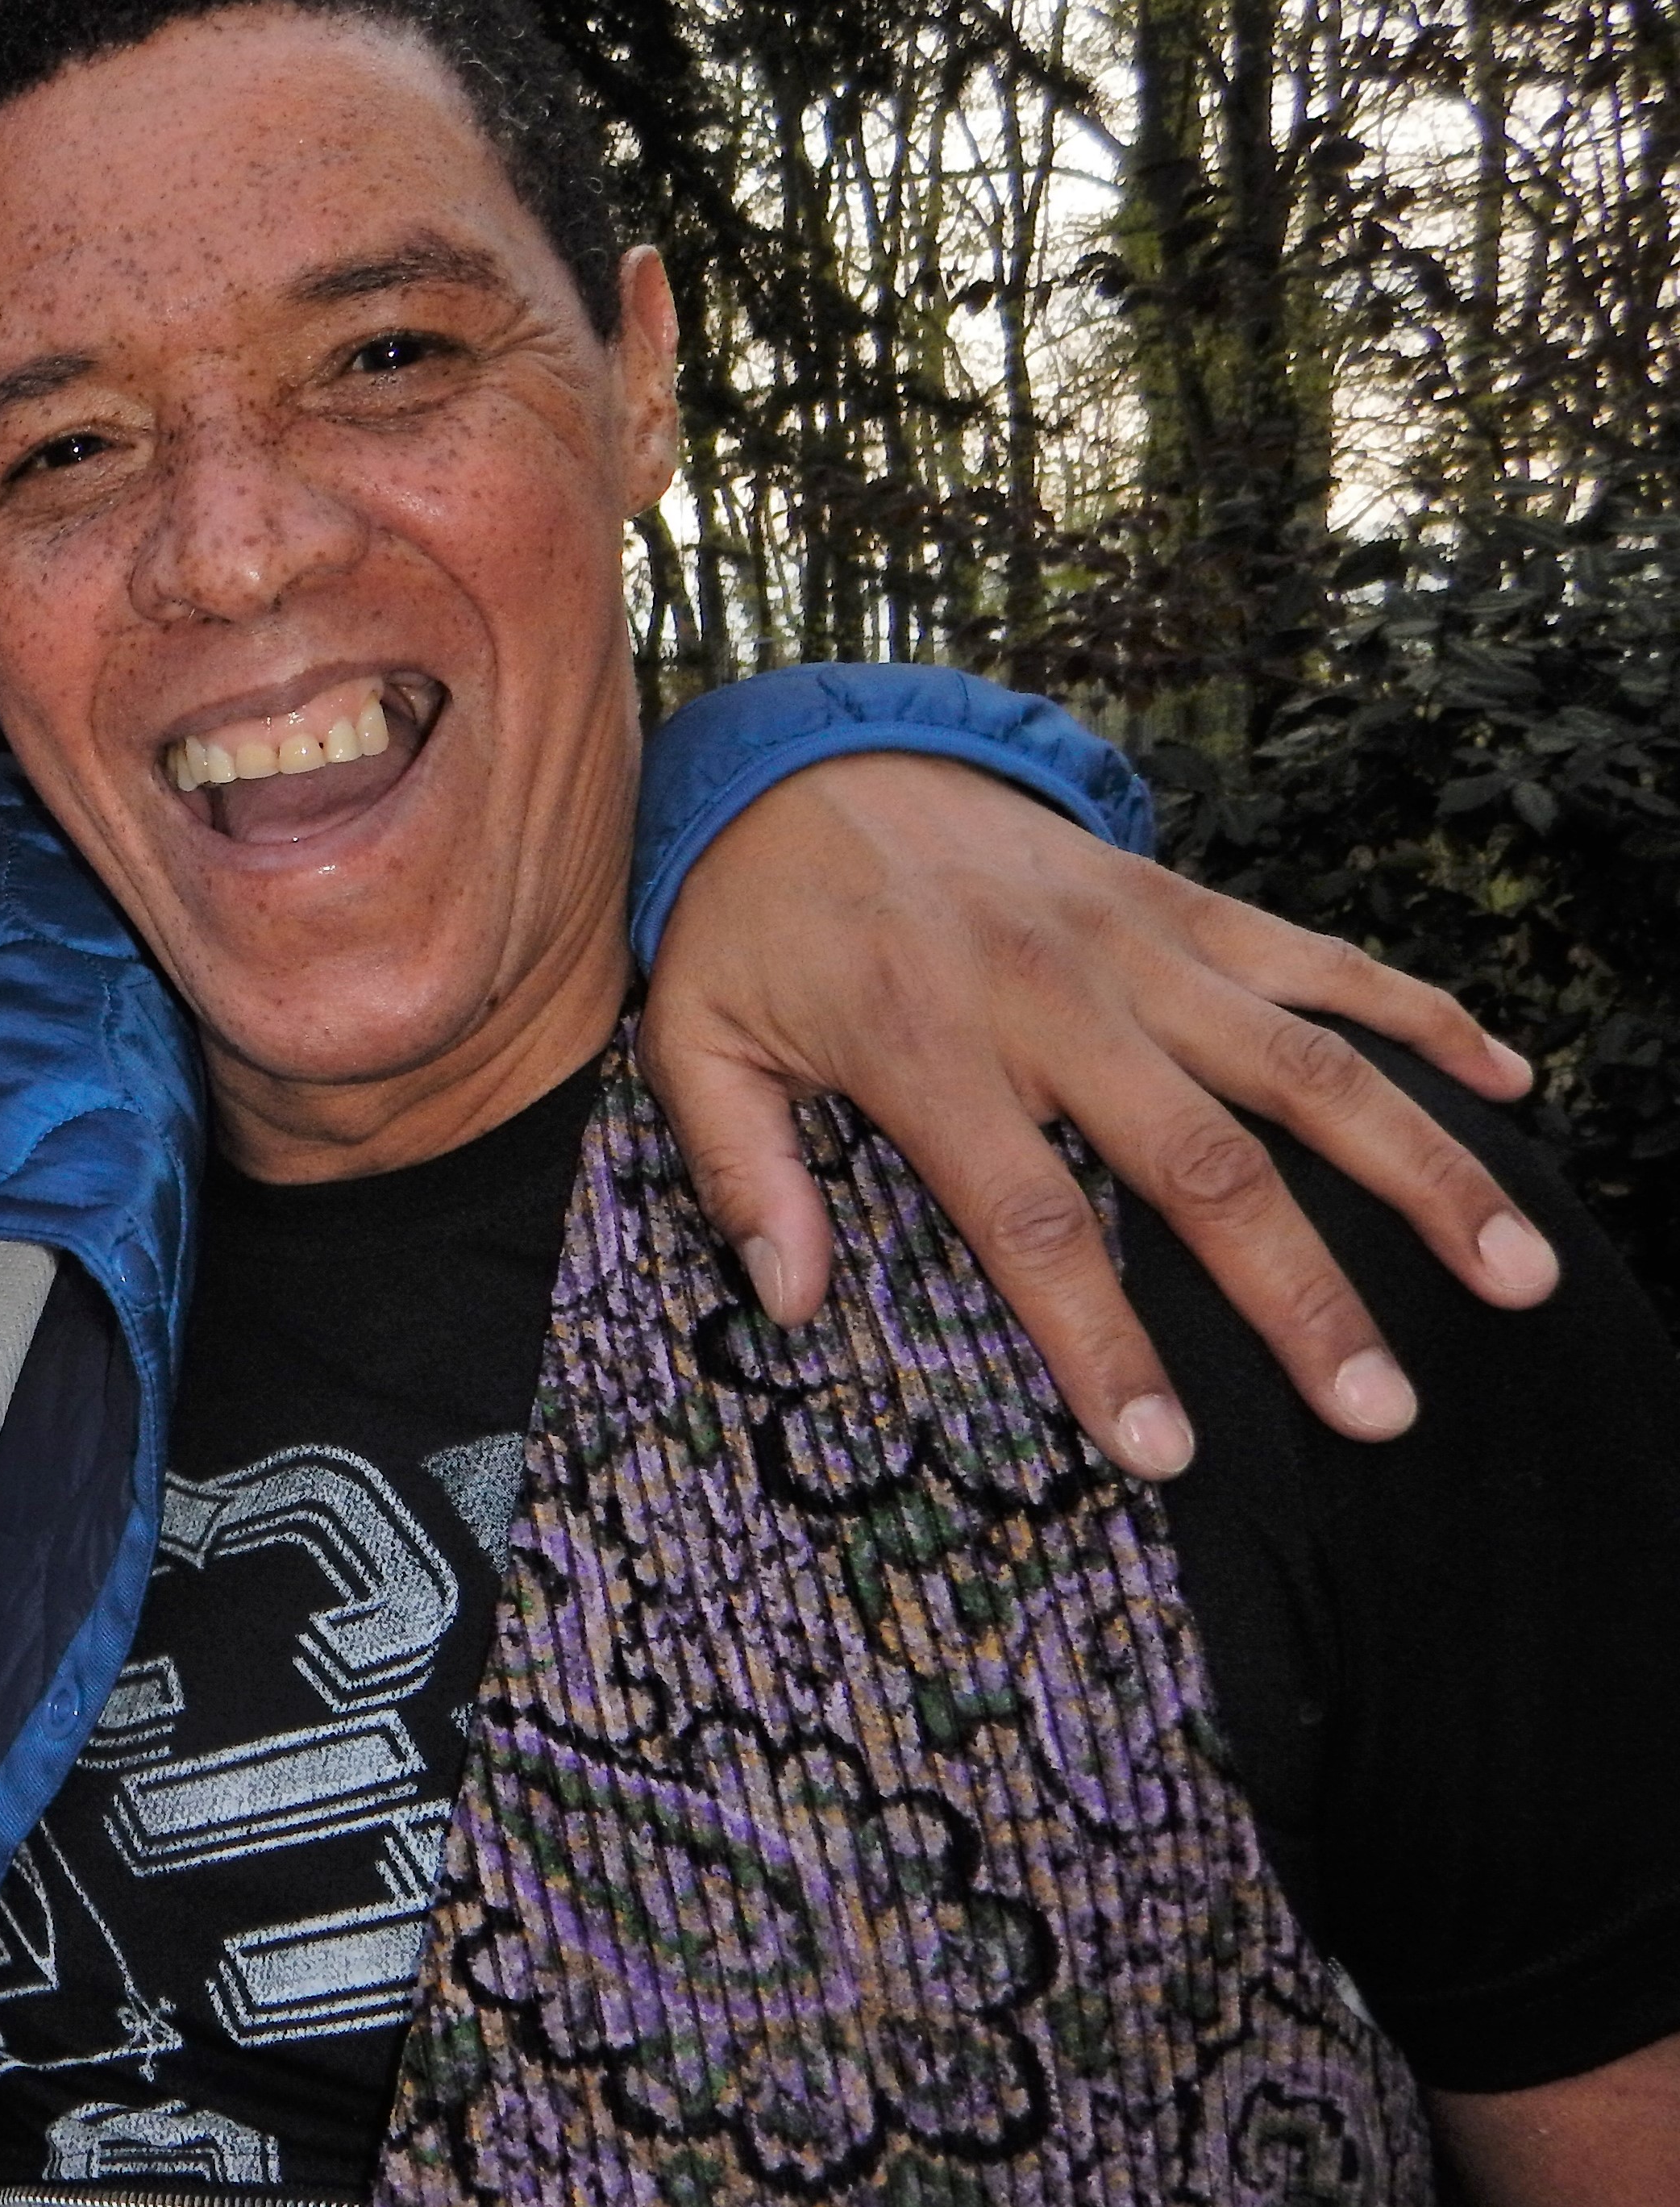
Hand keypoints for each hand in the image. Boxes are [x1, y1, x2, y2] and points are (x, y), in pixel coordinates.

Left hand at [642, 752, 1560, 1482]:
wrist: (803, 753)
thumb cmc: (751, 923)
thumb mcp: (694, 1043)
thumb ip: (741, 1173)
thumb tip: (791, 1305)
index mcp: (926, 1048)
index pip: (1034, 1223)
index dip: (1105, 1342)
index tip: (1167, 1452)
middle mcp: (1052, 997)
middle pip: (1204, 1164)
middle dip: (1302, 1295)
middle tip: (1383, 1409)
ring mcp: (1134, 943)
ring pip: (1305, 1065)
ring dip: (1419, 1170)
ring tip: (1511, 1274)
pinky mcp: (1180, 899)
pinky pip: (1320, 959)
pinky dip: (1421, 1017)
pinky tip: (1510, 1085)